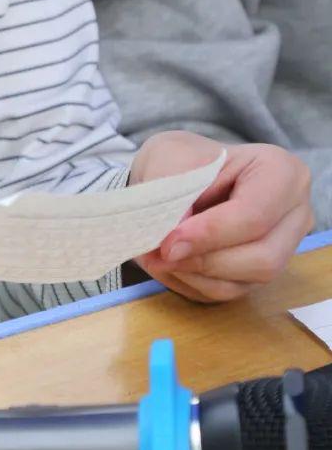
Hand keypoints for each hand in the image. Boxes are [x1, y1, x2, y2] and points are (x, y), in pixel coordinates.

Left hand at [129, 129, 312, 301]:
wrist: (182, 171)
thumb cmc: (183, 159)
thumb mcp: (170, 161)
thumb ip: (173, 197)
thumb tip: (174, 242)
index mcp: (281, 172)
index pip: (254, 215)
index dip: (210, 234)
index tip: (168, 242)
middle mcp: (293, 214)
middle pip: (262, 257)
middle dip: (205, 260)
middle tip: (158, 254)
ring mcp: (282, 248)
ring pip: (247, 281)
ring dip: (195, 274)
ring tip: (155, 258)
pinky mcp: (260, 272)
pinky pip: (230, 291)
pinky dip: (194, 281)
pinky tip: (170, 264)